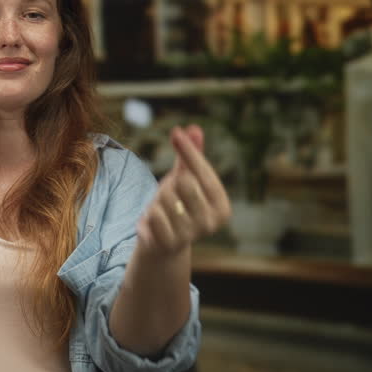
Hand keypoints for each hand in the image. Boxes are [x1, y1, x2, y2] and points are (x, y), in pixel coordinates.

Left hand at [136, 125, 230, 256]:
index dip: (189, 151)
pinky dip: (149, 214)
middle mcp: (210, 223)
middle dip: (171, 182)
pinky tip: (154, 223)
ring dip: (158, 199)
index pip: (204, 173)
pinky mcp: (168, 243)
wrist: (163, 244)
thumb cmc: (178, 205)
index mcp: (221, 207)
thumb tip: (194, 128)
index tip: (176, 132)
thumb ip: (191, 156)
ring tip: (163, 210)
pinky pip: (153, 214)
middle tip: (170, 194)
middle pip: (184, 182)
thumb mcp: (186, 178)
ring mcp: (190, 235)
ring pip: (165, 197)